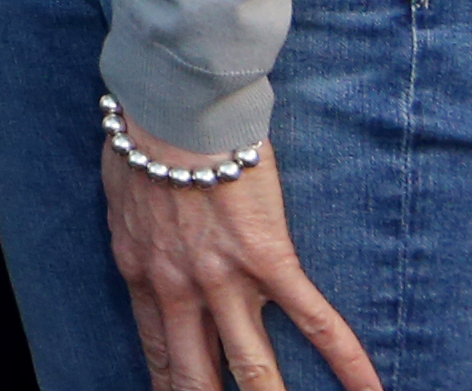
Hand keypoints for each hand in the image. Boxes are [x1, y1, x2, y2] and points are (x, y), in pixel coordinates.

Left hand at [99, 134, 381, 390]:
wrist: (172, 109)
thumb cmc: (143, 141)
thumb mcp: (124, 202)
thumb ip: (139, 239)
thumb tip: (143, 250)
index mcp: (144, 276)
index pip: (159, 353)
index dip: (170, 388)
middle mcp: (180, 290)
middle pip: (197, 375)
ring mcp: (226, 280)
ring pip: (253, 367)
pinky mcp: (271, 260)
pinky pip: (316, 321)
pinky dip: (348, 363)